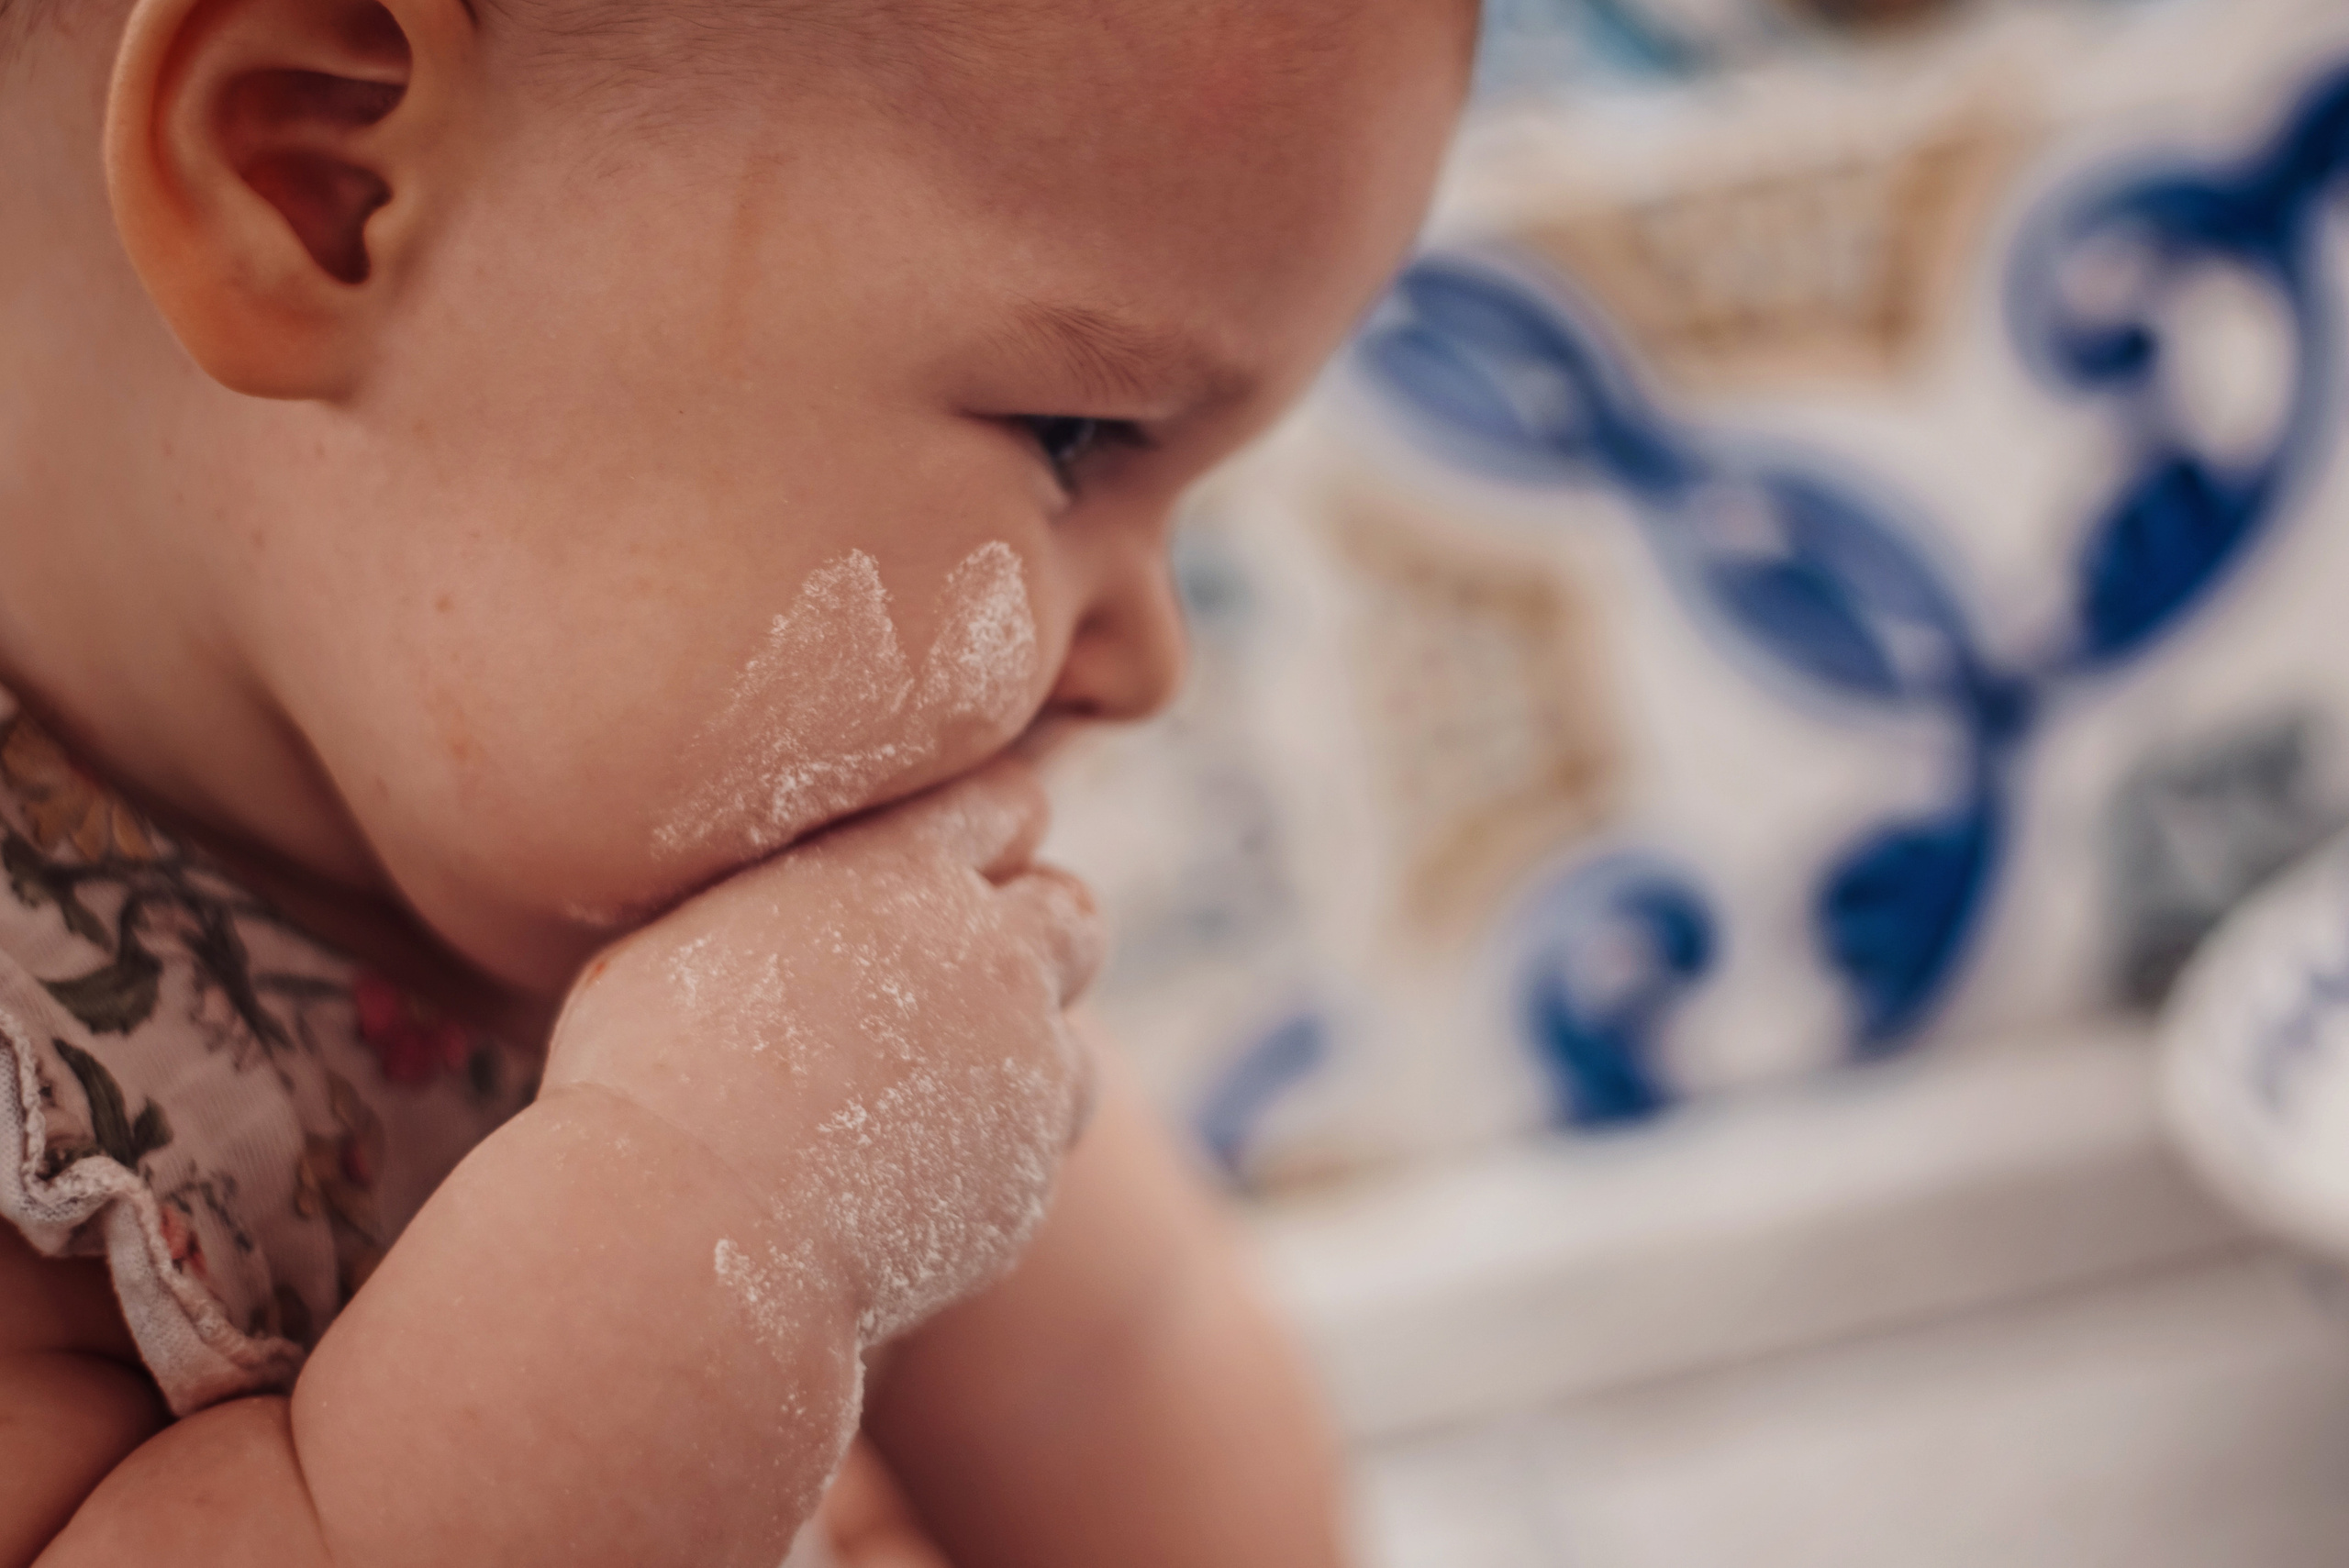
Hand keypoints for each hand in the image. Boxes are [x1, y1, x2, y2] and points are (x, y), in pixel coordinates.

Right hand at [543, 756, 1104, 1345]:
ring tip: (946, 1091)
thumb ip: (799, 901)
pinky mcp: (1028, 1169)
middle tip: (969, 977)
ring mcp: (1023, 1066)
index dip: (989, 833)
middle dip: (1034, 936)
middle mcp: (991, 953)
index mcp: (905, 867)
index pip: (1007, 804)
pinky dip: (1003, 1149)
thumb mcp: (698, 933)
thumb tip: (813, 898)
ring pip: (1073, 1043)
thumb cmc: (648, 1074)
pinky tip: (925, 1169)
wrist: (690, 1225)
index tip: (955, 866)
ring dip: (1029, 1058)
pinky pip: (1044, 1143)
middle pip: (1071, 911)